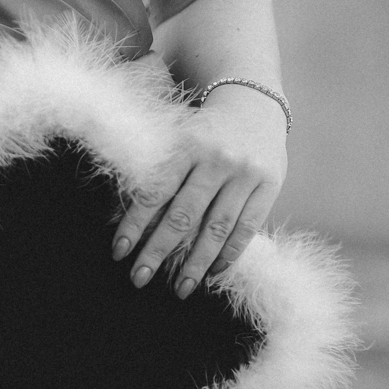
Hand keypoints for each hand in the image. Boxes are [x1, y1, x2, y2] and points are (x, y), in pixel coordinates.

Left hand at [112, 91, 286, 295]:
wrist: (253, 99)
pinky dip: (229, 253)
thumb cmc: (204, 126)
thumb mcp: (178, 136)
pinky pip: (247, 228)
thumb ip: (161, 169)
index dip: (134, 224)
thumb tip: (132, 218)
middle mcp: (215, 159)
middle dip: (158, 251)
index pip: (154, 191)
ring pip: (217, 228)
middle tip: (139, 278)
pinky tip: (213, 272)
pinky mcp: (268, 185)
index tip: (119, 252)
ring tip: (180, 288)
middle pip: (183, 215)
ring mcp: (244, 173)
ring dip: (196, 263)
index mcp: (186, 143)